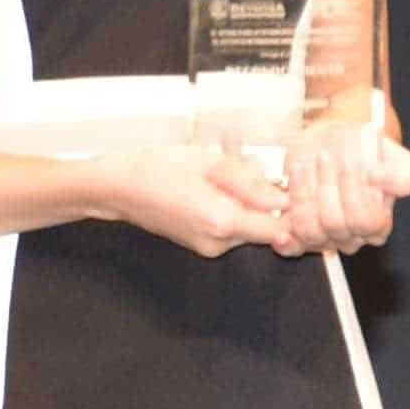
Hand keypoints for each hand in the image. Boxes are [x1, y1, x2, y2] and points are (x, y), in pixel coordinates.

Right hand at [102, 124, 307, 258]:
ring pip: (248, 223)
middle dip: (263, 194)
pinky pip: (231, 225)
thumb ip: (251, 182)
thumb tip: (282, 197)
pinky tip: (212, 183)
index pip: (279, 228)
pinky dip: (230, 204)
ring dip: (245, 197)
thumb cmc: (156, 169)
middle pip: (265, 224)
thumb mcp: (209, 163)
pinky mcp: (202, 243)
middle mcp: (218, 242)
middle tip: (244, 167)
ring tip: (221, 170)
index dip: (292, 209)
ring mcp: (209, 245)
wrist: (118, 188)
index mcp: (223, 221)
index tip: (291, 187)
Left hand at [280, 106, 409, 256]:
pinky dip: (286, 240)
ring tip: (307, 167)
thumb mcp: (395, 158)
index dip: (356, 194)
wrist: (334, 145)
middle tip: (326, 157)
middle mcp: (350, 235)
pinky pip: (292, 247)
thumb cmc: (366, 153)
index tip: (350, 163)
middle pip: (336, 225)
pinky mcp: (298, 232)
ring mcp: (324, 236)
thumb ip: (401, 174)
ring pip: (312, 232)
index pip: (366, 221)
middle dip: (329, 187)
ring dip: (306, 197)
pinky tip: (283, 230)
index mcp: (377, 224)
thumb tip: (380, 179)